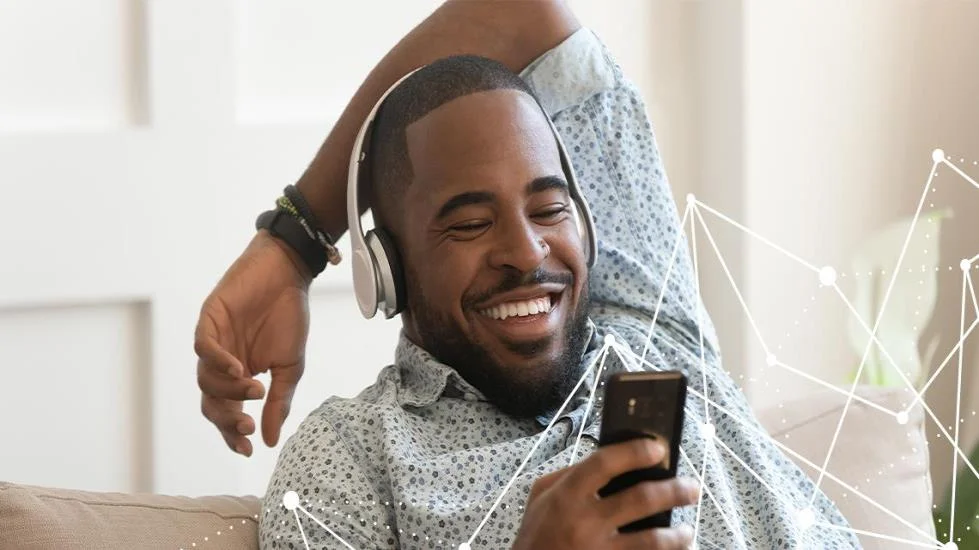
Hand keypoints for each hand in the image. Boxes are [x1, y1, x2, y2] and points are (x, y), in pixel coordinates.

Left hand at [194, 230, 311, 455]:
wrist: (288, 276)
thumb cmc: (289, 317)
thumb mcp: (290, 367)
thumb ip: (279, 402)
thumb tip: (270, 441)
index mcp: (239, 377)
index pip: (227, 413)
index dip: (233, 433)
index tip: (249, 448)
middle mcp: (222, 364)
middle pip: (211, 403)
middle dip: (227, 419)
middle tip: (248, 425)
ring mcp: (213, 343)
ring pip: (206, 380)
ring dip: (229, 391)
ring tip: (256, 387)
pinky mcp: (209, 320)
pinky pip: (203, 348)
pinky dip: (217, 362)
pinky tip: (237, 369)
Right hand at [512, 439, 698, 549]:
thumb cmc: (536, 534)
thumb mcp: (540, 496)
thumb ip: (568, 474)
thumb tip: (606, 461)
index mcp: (567, 495)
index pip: (604, 463)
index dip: (634, 452)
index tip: (658, 449)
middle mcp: (585, 521)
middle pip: (640, 500)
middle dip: (673, 491)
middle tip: (691, 487)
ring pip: (651, 541)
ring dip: (677, 535)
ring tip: (686, 530)